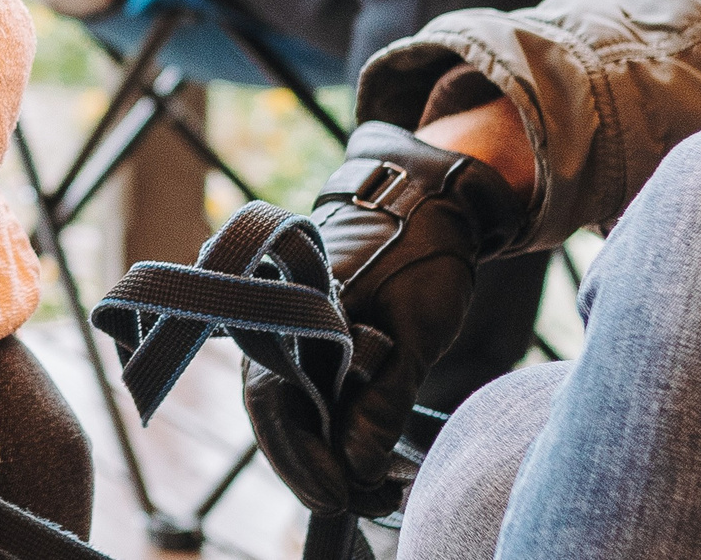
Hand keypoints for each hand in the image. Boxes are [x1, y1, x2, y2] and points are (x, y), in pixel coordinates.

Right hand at [243, 121, 525, 517]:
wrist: (428, 198)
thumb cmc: (421, 253)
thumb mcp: (414, 329)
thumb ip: (383, 397)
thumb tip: (355, 463)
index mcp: (291, 315)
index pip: (272, 403)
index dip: (299, 459)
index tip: (336, 499)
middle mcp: (283, 326)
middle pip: (282, 414)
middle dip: (317, 466)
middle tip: (368, 503)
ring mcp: (302, 332)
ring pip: (303, 408)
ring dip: (334, 453)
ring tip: (382, 490)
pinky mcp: (326, 339)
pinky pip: (322, 395)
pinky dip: (345, 430)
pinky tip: (377, 459)